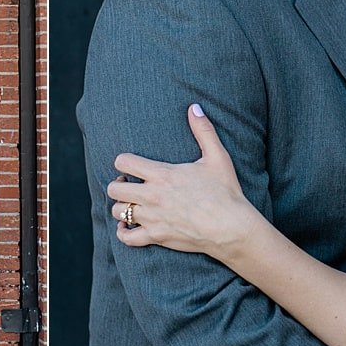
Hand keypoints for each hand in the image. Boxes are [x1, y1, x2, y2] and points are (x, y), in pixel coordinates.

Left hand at [108, 103, 262, 257]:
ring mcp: (152, 218)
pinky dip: (123, 233)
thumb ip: (204, 131)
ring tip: (131, 204)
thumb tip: (195, 107)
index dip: (123, 162)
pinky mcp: (156, 237)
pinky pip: (127, 238)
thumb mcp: (217, 157)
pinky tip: (128, 227)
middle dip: (118, 184)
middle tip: (128, 184)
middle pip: (114, 188)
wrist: (231, 228)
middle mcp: (152, 196)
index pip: (123, 162)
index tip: (130, 166)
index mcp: (162, 174)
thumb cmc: (225, 192)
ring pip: (118, 212)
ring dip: (121, 207)